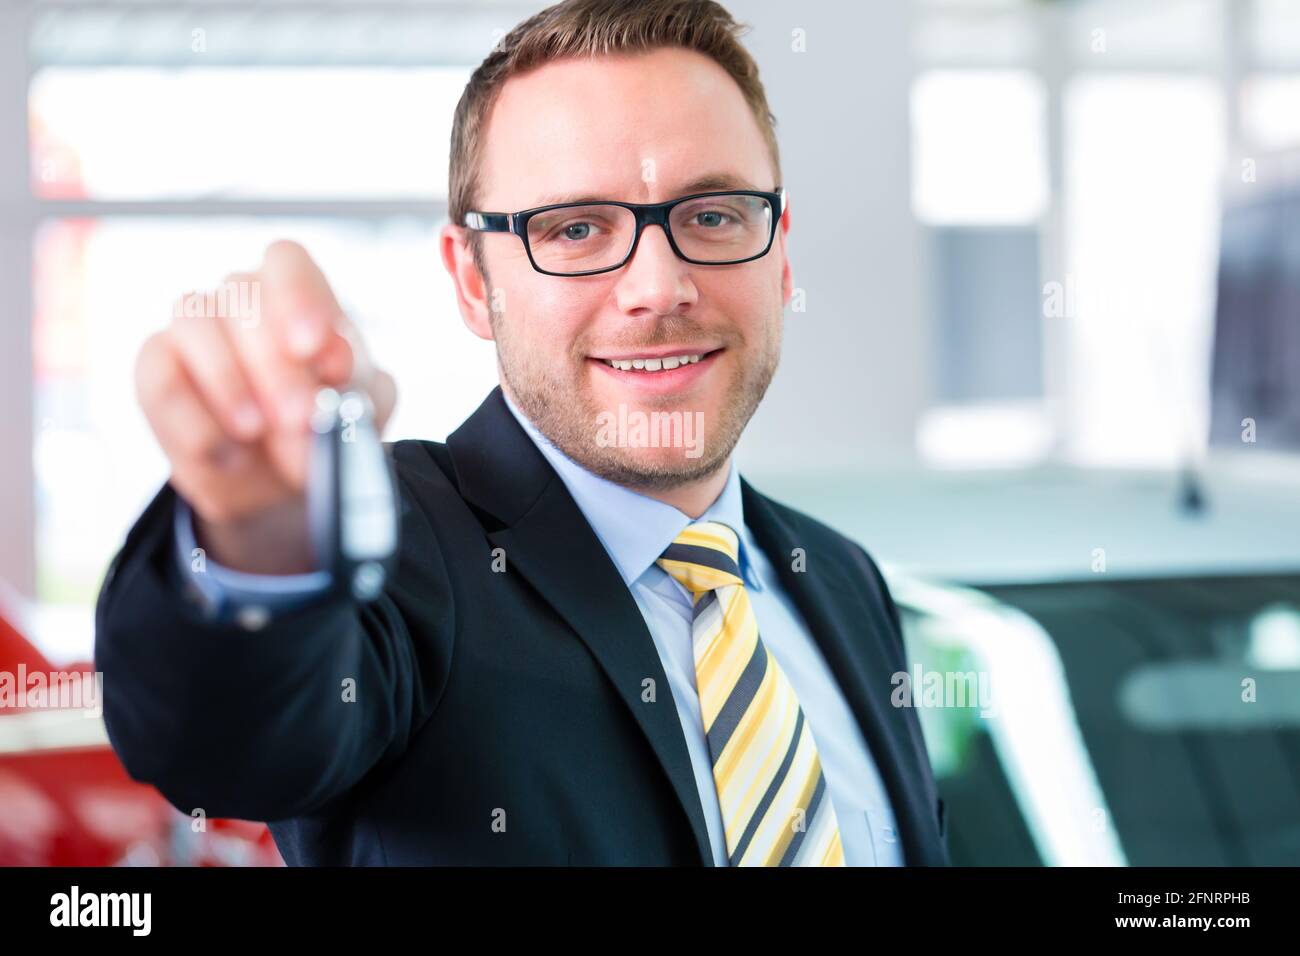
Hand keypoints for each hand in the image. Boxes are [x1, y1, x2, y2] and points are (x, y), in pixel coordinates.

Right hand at [135, 240, 396, 573]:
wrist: (280, 481)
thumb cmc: (323, 427)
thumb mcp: (358, 411)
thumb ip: (360, 390)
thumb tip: (335, 379)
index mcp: (296, 294)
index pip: (286, 262)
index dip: (298, 297)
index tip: (312, 347)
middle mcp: (239, 299)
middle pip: (242, 295)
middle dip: (274, 362)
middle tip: (299, 415)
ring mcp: (193, 329)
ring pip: (195, 324)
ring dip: (228, 381)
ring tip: (257, 432)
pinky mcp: (158, 370)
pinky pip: (161, 379)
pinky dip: (193, 420)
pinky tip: (227, 452)